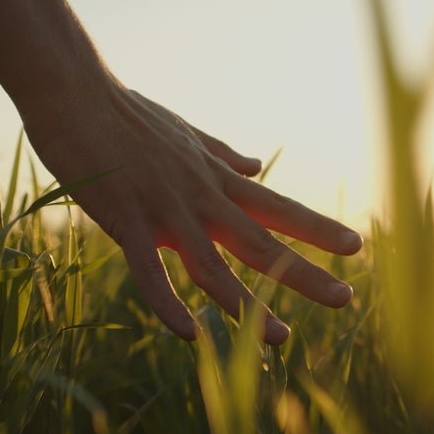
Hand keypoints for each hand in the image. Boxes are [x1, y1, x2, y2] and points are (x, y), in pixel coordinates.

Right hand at [28, 82, 362, 344]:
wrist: (77, 95)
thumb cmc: (127, 114)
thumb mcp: (186, 134)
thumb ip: (222, 154)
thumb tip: (256, 165)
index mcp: (215, 179)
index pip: (278, 207)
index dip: (318, 229)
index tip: (355, 247)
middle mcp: (201, 198)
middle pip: (262, 242)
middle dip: (305, 273)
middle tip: (346, 299)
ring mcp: (165, 211)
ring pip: (214, 268)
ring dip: (248, 307)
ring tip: (283, 338)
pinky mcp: (126, 221)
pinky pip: (150, 273)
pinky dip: (169, 305)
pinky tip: (190, 334)